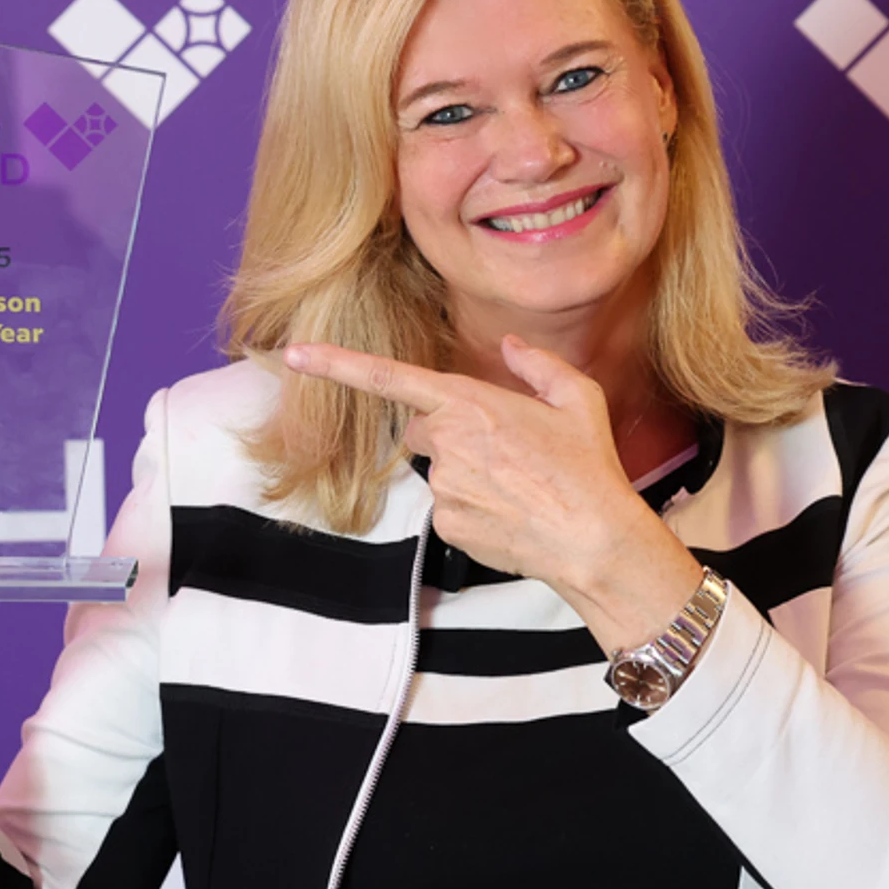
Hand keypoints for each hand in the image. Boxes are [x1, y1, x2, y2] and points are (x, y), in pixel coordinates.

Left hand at [282, 337, 703, 651]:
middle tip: (505, 450)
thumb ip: (537, 365)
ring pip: (440, 472)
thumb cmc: (590, 467)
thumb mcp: (578, 399)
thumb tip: (510, 347)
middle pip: (421, 431)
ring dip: (468, 474)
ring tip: (520, 486)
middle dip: (450, 434)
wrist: (595, 540)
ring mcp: (443, 488)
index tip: (294, 355)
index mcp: (470, 403)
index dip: (336, 365)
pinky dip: (474, 509)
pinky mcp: (448, 525)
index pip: (388, 379)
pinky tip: (512, 514)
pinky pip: (449, 509)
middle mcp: (447, 444)